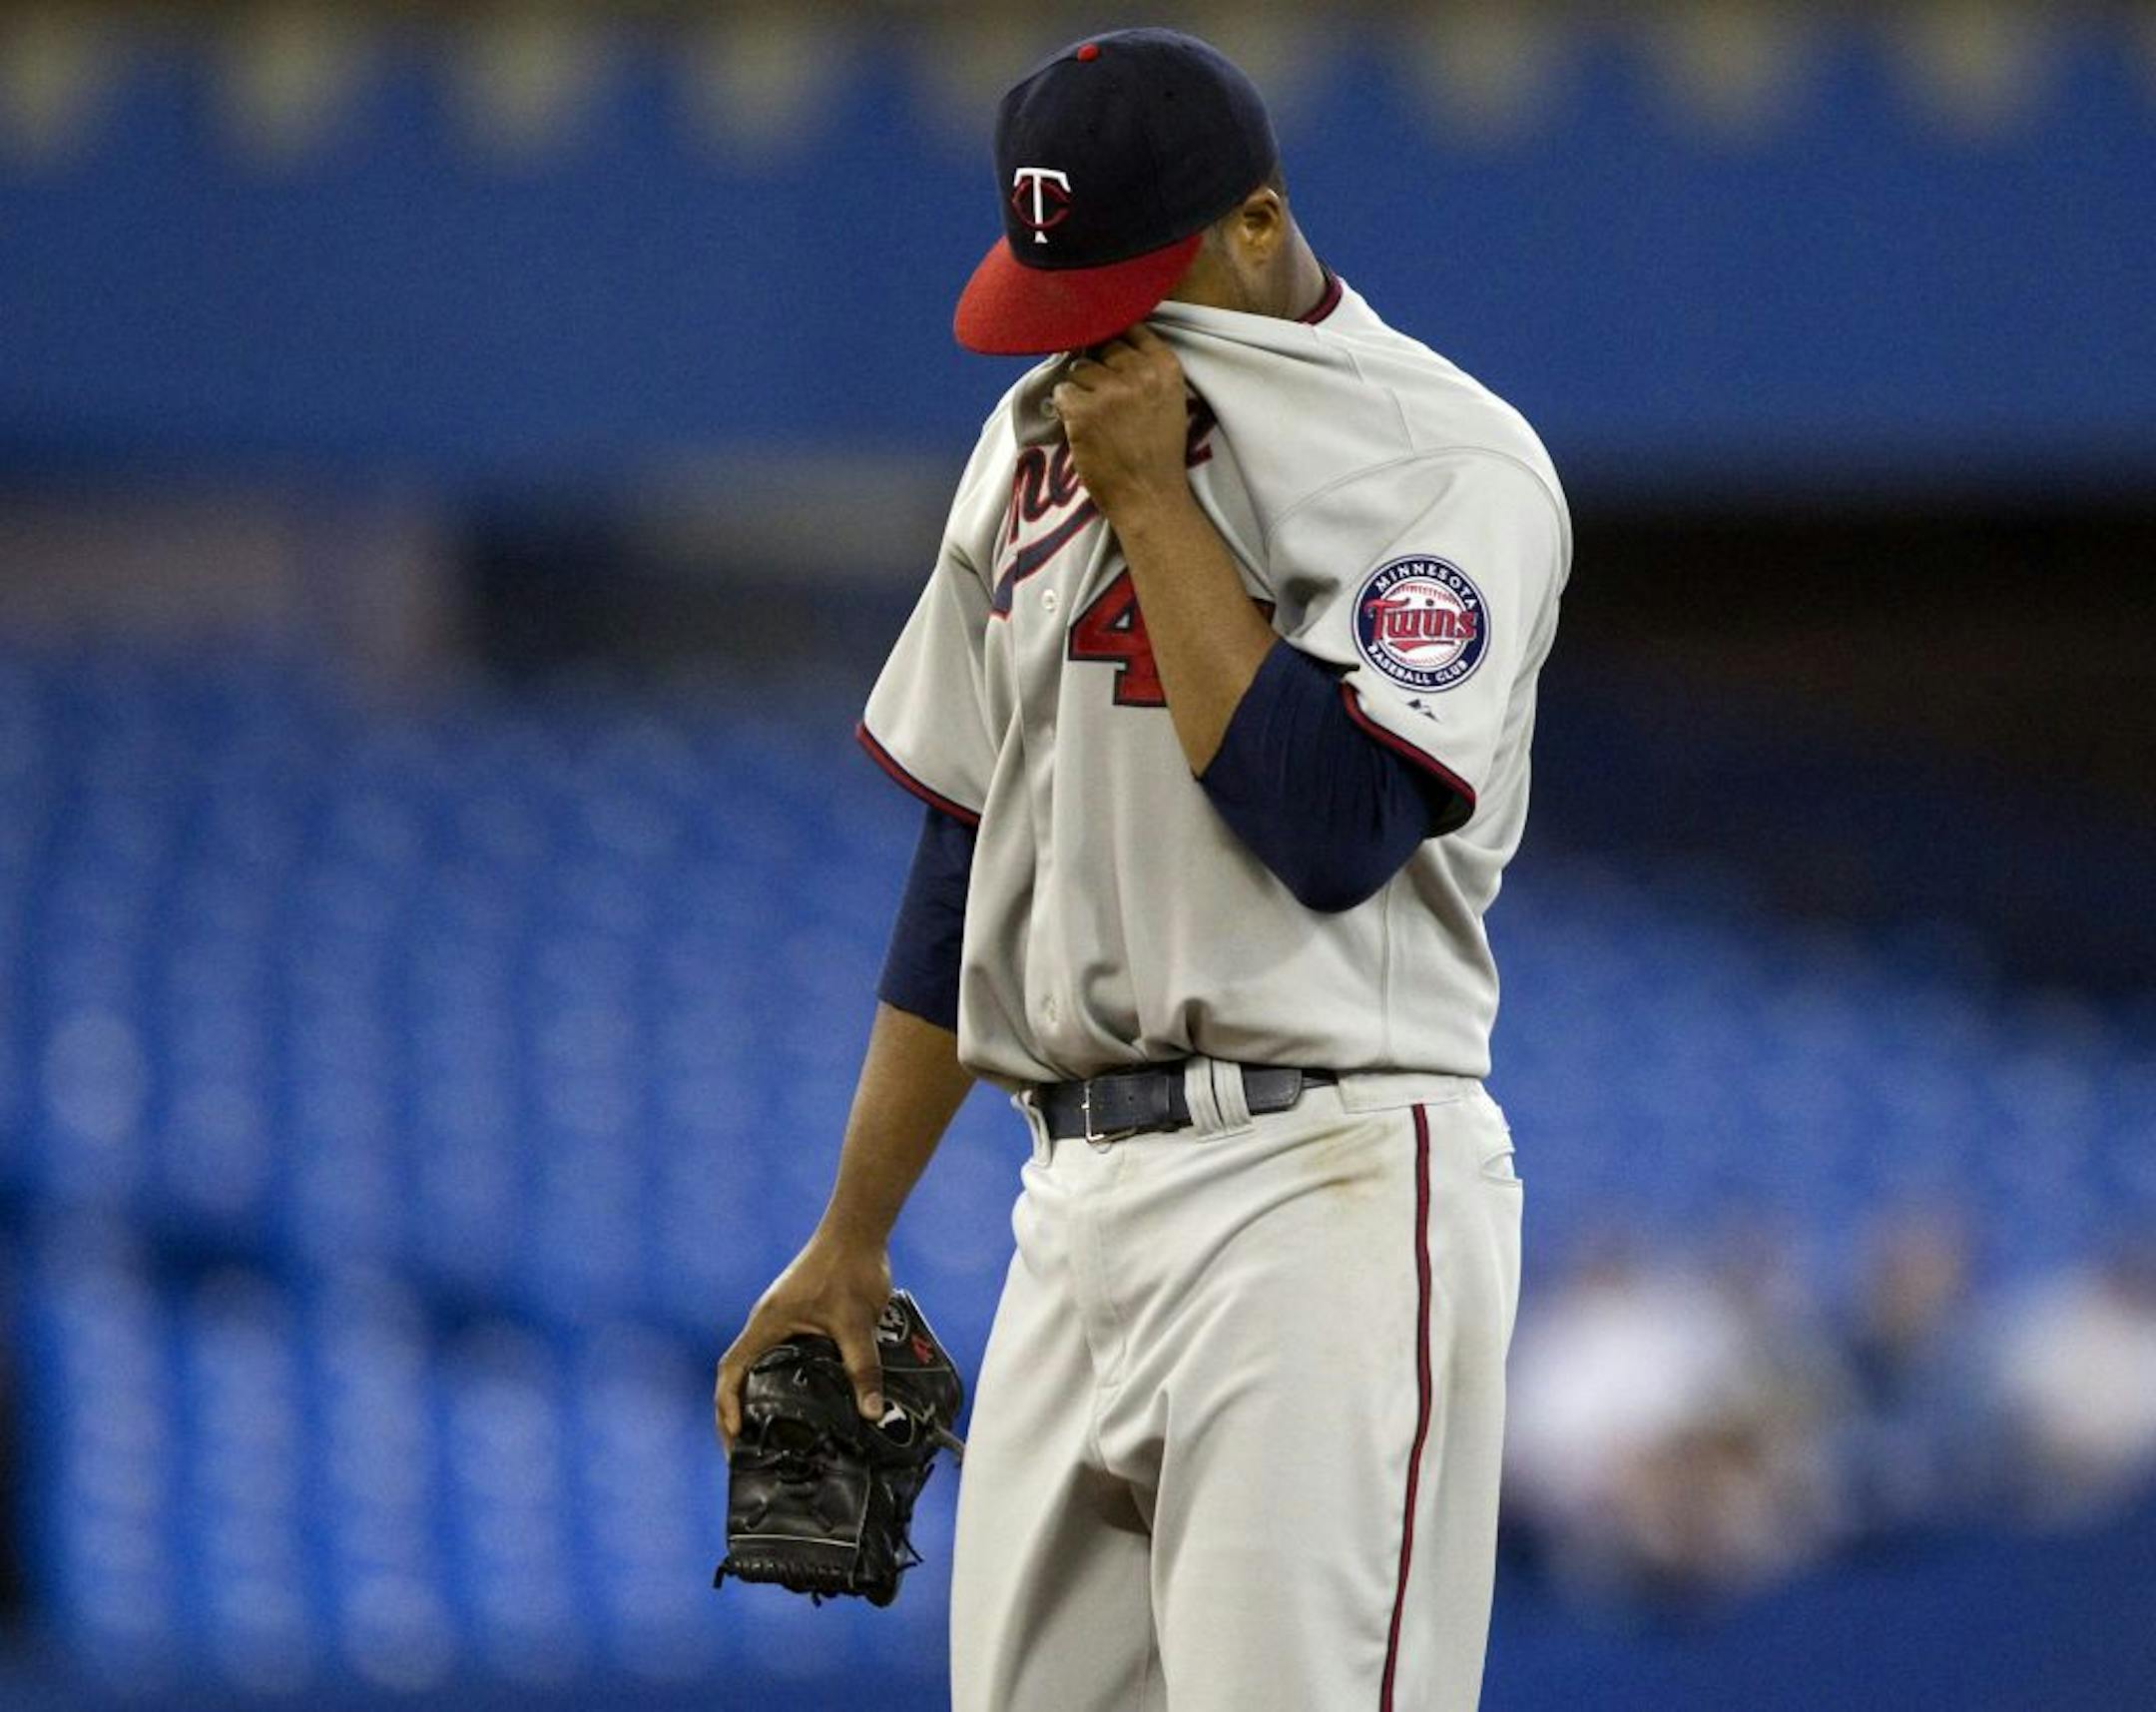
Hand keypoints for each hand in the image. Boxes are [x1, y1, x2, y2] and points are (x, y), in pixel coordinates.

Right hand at [715, 1229, 893, 1447]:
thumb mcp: (856, 1323)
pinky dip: (775, 1380)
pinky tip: (795, 1400)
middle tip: (746, 1450)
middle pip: (736, 1374)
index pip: (730, 1371)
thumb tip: (872, 1412)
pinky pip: (777, 1354)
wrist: (859, 1229)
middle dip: (734, 1413)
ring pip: (755, 1365)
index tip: (736, 1436)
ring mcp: (780, 1319)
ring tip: (765, 1435)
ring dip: (753, 1397)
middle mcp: (766, 1323)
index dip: (727, 1406)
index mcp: (767, 1324)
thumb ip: (863, 1368)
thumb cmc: (850, 1267)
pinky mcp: (797, 1316)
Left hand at [1051, 324, 1195, 520]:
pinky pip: (1062, 392)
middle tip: (1103, 399)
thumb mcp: (1168, 400)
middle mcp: (1139, 373)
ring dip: (1081, 389)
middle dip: (1098, 367)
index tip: (1111, 359)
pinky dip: (1065, 408)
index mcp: (1165, 367)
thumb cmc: (1158, 453)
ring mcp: (1110, 391)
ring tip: (1096, 418)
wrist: (1150, 497)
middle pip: (1102, 345)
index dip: (1115, 341)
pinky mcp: (1083, 411)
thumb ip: (1146, 369)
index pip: (1131, 328)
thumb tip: (1106, 340)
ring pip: (1079, 368)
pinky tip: (1082, 426)